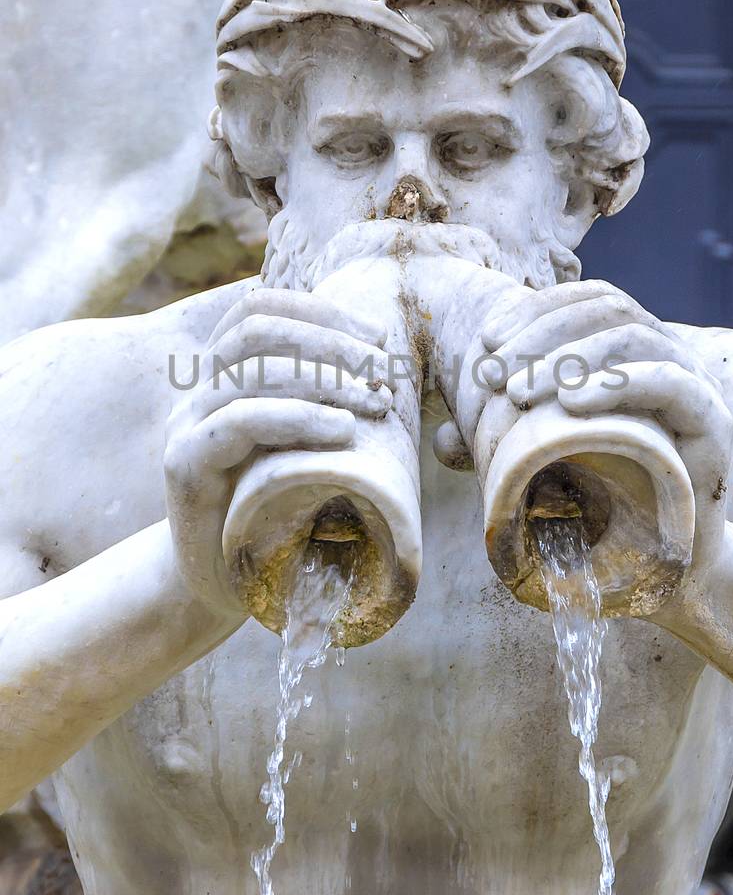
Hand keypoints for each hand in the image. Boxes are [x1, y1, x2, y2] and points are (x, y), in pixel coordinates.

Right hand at [164, 287, 389, 613]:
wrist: (218, 586)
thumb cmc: (276, 514)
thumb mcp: (305, 449)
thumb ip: (324, 405)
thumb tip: (386, 365)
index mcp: (222, 375)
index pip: (259, 308)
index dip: (321, 310)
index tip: (378, 336)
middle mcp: (197, 391)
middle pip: (257, 328)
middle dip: (330, 339)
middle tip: (384, 369)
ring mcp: (186, 425)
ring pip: (250, 368)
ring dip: (324, 377)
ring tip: (376, 401)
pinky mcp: (184, 465)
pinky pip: (238, 421)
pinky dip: (296, 416)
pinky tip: (342, 431)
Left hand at [478, 279, 732, 582]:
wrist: (662, 566)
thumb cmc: (600, 507)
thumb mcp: (537, 467)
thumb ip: (492, 447)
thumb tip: (442, 440)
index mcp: (630, 351)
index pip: (586, 301)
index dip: (535, 310)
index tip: (486, 341)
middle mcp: (667, 355)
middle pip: (607, 310)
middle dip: (541, 334)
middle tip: (494, 374)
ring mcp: (695, 384)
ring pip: (634, 336)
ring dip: (568, 357)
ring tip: (521, 392)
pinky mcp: (713, 422)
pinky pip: (672, 382)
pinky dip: (619, 380)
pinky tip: (573, 401)